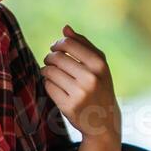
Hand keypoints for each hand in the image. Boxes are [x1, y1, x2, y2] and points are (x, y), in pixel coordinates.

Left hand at [43, 25, 120, 141]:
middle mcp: (90, 79)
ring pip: (49, 71)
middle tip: (50, 61)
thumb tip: (65, 28)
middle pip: (56, 57)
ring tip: (52, 73)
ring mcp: (79, 93)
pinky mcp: (68, 106)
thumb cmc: (100, 87)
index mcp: (99, 65)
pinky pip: (48, 86)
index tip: (55, 48)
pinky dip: (48, 84)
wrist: (104, 122)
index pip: (69, 44)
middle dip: (50, 57)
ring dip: (47, 70)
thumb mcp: (99, 66)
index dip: (58, 44)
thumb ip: (84, 45)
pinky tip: (55, 86)